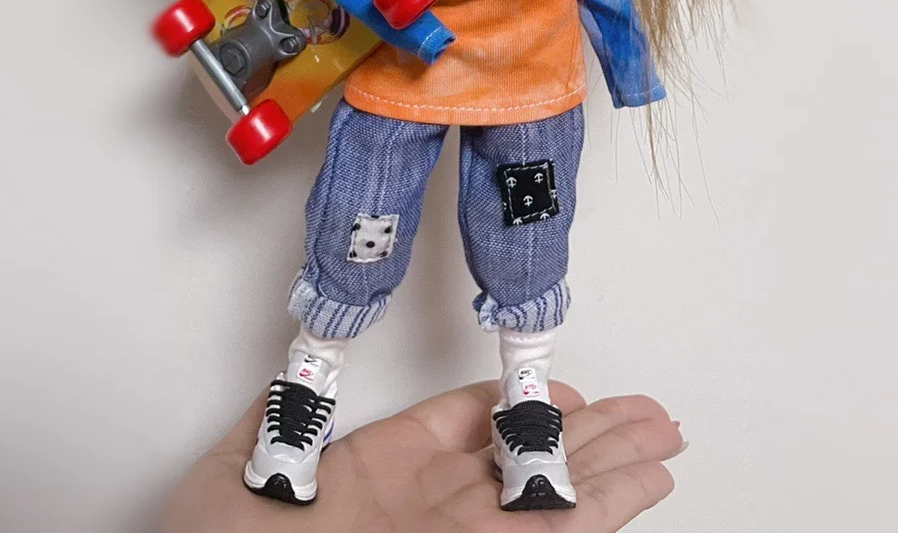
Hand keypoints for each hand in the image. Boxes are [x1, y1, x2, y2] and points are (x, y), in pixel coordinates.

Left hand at [163, 380, 681, 530]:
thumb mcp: (236, 478)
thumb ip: (277, 426)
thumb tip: (288, 379)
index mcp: (373, 479)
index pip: (462, 431)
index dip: (517, 408)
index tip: (561, 390)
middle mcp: (420, 516)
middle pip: (522, 465)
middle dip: (590, 440)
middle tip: (650, 418)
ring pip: (546, 502)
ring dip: (608, 474)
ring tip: (662, 450)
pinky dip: (589, 518)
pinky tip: (627, 500)